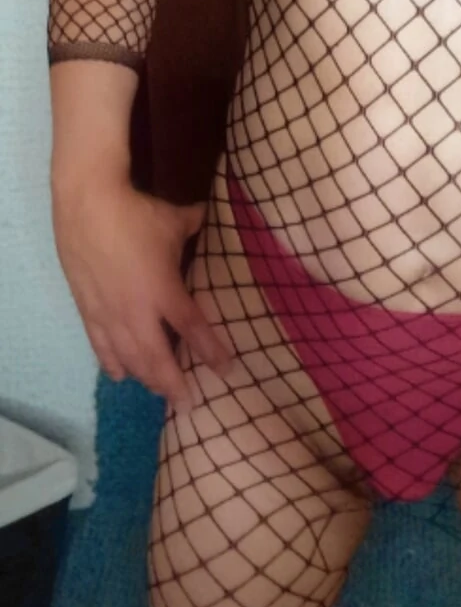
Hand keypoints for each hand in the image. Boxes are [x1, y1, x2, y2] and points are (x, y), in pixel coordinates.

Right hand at [52, 176, 233, 409]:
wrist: (87, 204)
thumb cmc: (136, 212)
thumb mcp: (174, 220)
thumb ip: (195, 225)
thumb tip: (208, 215)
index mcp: (164, 291)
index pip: (193, 329)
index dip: (212, 351)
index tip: (227, 370)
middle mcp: (137, 311)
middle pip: (157, 359)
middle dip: (173, 383)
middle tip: (187, 401)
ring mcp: (109, 314)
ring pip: (129, 358)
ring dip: (146, 378)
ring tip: (160, 391)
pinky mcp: (87, 309)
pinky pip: (101, 346)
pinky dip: (113, 363)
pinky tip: (121, 376)